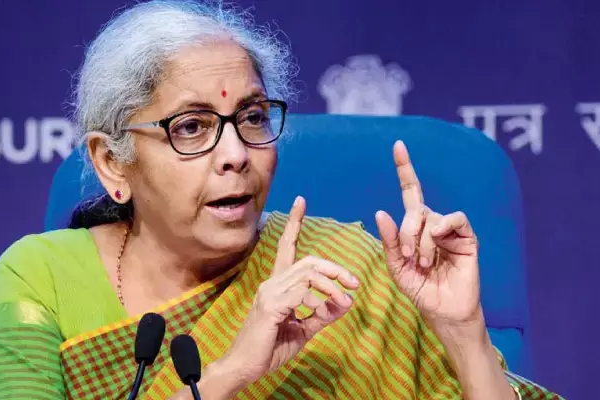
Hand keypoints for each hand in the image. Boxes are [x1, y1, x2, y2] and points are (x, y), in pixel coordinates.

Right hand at [222, 197, 358, 383]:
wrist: (245, 368)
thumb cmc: (270, 348)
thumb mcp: (304, 330)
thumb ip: (323, 314)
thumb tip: (346, 301)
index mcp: (278, 285)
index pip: (287, 247)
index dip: (294, 223)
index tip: (301, 201)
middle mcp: (272, 283)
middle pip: (308, 260)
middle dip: (335, 267)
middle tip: (354, 281)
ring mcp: (269, 293)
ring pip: (308, 274)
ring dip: (332, 286)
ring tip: (345, 300)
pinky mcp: (270, 306)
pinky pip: (301, 293)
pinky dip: (317, 300)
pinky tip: (321, 311)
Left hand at [375, 141, 482, 328]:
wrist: (443, 311)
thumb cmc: (420, 290)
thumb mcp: (396, 266)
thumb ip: (389, 241)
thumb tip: (381, 212)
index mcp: (415, 228)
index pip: (410, 191)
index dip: (405, 168)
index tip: (397, 145)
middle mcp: (433, 224)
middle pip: (415, 208)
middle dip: (405, 231)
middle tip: (406, 255)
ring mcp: (451, 230)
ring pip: (431, 216)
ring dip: (421, 240)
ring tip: (423, 262)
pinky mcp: (467, 237)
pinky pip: (455, 218)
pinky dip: (442, 228)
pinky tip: (438, 243)